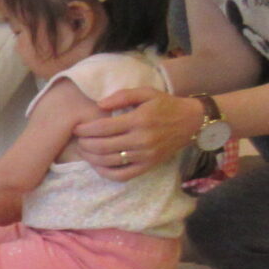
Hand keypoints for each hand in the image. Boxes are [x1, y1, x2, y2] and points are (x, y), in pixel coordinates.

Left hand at [71, 88, 202, 178]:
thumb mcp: (146, 93)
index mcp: (139, 120)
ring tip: (84, 150)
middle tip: (78, 140)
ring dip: (91, 157)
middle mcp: (141, 139)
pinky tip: (97, 165)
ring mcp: (145, 155)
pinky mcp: (148, 166)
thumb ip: (122, 96)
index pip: (102, 128)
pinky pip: (122, 175)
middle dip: (84, 143)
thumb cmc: (165, 105)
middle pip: (102, 146)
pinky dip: (105, 173)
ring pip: (109, 161)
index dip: (85, 130)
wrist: (191, 121)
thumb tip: (99, 104)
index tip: (77, 128)